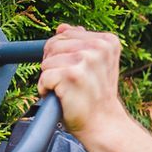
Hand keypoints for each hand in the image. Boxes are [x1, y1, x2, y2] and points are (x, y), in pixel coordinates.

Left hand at [37, 23, 126, 137]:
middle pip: (53, 45)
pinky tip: (61, 97)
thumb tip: (62, 28)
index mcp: (107, 41)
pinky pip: (44, 77)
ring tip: (68, 90)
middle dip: (53, 64)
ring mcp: (86, 60)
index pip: (65, 34)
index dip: (61, 54)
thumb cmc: (96, 96)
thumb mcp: (95, 65)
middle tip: (69, 82)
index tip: (76, 71)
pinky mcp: (72, 74)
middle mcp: (99, 47)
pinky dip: (45, 90)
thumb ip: (80, 43)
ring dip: (50, 78)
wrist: (103, 124)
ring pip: (47, 61)